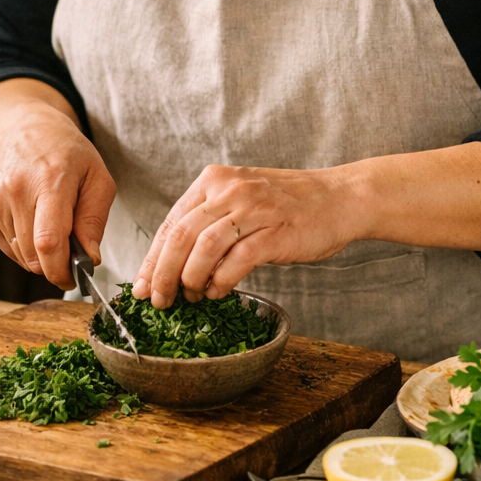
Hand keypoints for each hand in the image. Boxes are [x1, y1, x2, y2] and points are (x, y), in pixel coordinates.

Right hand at [0, 99, 115, 289]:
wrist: (28, 133)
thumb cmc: (70, 156)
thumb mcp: (98, 179)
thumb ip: (94, 220)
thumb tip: (89, 259)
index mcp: (50, 181)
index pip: (48, 241)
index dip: (61, 269)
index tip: (75, 277)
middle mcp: (18, 191)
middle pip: (34, 255)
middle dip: (56, 265)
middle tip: (72, 252)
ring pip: (22, 257)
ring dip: (41, 256)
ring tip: (54, 227)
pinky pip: (9, 250)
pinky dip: (26, 249)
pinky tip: (36, 224)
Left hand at [132, 163, 354, 307]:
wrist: (339, 198)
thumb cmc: (288, 204)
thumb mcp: (241, 198)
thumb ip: (209, 220)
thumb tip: (173, 263)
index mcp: (214, 180)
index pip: (170, 222)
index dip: (152, 258)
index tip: (141, 286)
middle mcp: (229, 190)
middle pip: (179, 236)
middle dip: (163, 274)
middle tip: (158, 300)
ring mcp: (253, 210)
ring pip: (203, 249)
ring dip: (190, 280)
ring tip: (190, 297)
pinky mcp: (275, 232)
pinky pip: (236, 261)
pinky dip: (221, 281)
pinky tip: (218, 292)